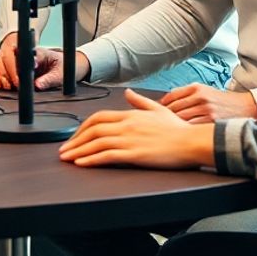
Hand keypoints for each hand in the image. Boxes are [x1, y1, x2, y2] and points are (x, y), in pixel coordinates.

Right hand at [0, 34, 89, 89]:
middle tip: (15, 85)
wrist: (63, 64)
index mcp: (39, 52)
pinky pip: (1, 67)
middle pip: (10, 57)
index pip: (27, 55)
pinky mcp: (14, 65)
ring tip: (6, 86)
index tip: (19, 78)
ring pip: (3, 61)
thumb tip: (37, 85)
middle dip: (10, 72)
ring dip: (2, 74)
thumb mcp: (59, 74)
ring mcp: (19, 58)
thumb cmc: (61, 67)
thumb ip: (49, 80)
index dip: (21, 66)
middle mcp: (26, 54)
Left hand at [58, 88, 214, 168]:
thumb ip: (140, 101)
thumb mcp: (158, 108)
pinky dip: (91, 159)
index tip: (74, 136)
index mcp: (130, 115)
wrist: (192, 141)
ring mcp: (130, 139)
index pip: (98, 117)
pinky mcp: (135, 153)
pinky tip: (82, 163)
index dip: (82, 127)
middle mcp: (126, 125)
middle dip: (74, 139)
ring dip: (78, 150)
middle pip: (92, 129)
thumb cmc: (178, 129)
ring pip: (96, 142)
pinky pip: (107, 155)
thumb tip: (128, 93)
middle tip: (64, 149)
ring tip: (67, 158)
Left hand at [160, 84, 256, 122]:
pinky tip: (179, 135)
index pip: (172, 96)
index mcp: (196, 88)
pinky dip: (184, 131)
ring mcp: (206, 109)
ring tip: (165, 131)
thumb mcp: (205, 91)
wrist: (246, 108)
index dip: (161, 105)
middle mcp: (200, 97)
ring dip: (172, 125)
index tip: (155, 111)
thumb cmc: (222, 101)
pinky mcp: (212, 121)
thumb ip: (187, 94)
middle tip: (156, 124)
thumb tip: (166, 99)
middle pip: (174, 108)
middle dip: (164, 117)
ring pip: (181, 118)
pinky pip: (192, 127)